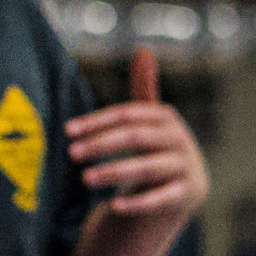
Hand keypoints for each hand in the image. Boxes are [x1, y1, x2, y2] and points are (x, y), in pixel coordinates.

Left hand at [64, 48, 208, 221]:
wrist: (181, 191)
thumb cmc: (154, 149)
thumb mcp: (148, 120)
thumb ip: (143, 89)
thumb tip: (144, 49)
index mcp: (166, 118)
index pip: (129, 114)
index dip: (98, 121)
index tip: (68, 131)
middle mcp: (180, 140)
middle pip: (137, 137)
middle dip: (103, 144)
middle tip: (71, 154)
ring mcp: (186, 167)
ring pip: (149, 168)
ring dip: (115, 172)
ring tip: (85, 179)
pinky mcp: (187, 195)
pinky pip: (162, 199)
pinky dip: (139, 202)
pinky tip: (113, 206)